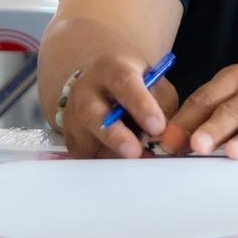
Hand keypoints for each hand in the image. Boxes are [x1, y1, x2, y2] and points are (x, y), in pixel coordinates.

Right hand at [51, 52, 178, 159]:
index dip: (140, 106)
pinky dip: (104, 164)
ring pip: (85, 140)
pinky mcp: (70, 137)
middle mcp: (85, 90)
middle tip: (135, 152)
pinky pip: (84, 155)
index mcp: (112, 69)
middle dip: (114, 135)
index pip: (124, 83)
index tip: (157, 127)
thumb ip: (162, 108)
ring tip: (135, 165)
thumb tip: (168, 139)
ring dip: (111, 156)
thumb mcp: (156, 85)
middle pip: (92, 113)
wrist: (106, 81)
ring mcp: (72, 114)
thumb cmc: (139, 84)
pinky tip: (122, 169)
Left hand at [169, 64, 237, 169]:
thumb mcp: (237, 97)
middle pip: (232, 109)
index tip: (166, 143)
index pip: (205, 99)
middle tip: (196, 145)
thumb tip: (167, 142)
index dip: (184, 122)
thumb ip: (205, 116)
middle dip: (214, 128)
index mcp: (237, 80)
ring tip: (233, 153)